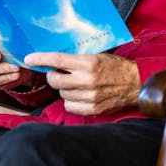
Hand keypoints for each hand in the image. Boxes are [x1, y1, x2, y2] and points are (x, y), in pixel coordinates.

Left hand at [25, 52, 139, 115]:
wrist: (135, 83)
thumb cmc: (116, 67)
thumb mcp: (97, 56)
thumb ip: (77, 60)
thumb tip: (54, 62)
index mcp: (88, 63)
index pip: (57, 60)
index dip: (40, 59)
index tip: (29, 59)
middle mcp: (87, 80)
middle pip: (55, 80)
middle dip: (54, 76)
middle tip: (60, 73)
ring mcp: (89, 96)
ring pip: (61, 94)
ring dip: (65, 89)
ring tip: (77, 85)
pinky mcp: (92, 109)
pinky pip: (69, 106)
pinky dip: (71, 101)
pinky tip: (80, 95)